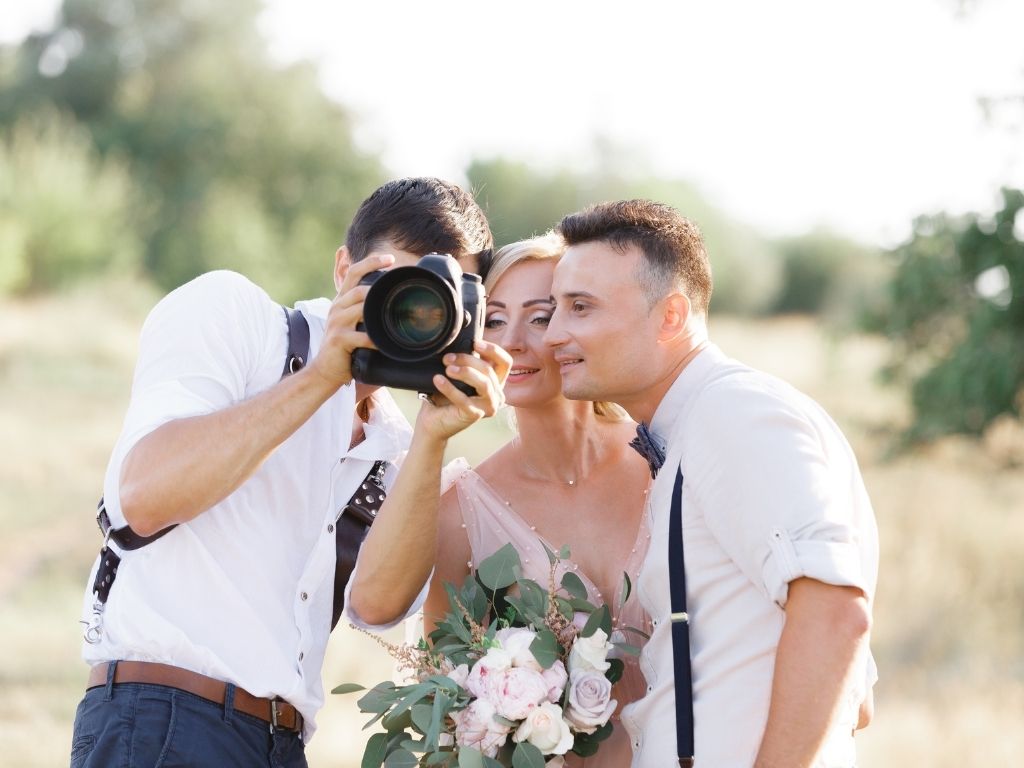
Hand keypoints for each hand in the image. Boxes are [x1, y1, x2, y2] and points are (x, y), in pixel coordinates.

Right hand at [309, 253, 393, 388]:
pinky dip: (376, 340)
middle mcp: (337, 308)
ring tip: (395, 314)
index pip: (353, 272)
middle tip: (398, 289)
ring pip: (360, 308)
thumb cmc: (343, 346)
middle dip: (378, 286)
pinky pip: (361, 336)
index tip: (391, 258)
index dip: (371, 262)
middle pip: (358, 289)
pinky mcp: (339, 339)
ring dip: (378, 310)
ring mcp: (336, 323)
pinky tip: (386, 343)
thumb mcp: (350, 322)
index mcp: (341, 301)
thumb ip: (364, 309)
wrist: (324, 369)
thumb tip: (390, 301)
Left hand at [416, 339, 511, 440]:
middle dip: (467, 360)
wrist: (432, 420)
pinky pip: (465, 400)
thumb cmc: (446, 396)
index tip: (475, 343)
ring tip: (448, 369)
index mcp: (495, 382)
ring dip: (465, 372)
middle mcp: (496, 395)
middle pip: (489, 370)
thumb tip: (461, 344)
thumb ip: (466, 363)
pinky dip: (450, 388)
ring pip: (484, 383)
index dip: (493, 350)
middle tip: (447, 358)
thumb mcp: (459, 375)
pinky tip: (438, 380)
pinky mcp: (475, 416)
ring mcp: (488, 407)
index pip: (505, 363)